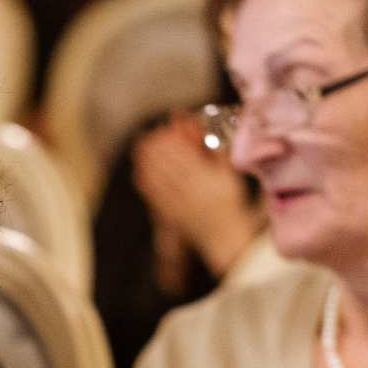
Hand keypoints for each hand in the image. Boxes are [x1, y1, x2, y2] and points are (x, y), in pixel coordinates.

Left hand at [131, 117, 257, 275]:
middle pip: (169, 167)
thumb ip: (215, 153)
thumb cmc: (229, 203)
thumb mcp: (228, 176)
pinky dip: (146, 185)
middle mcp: (193, 191)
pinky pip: (156, 198)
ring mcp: (181, 205)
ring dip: (147, 164)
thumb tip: (202, 132)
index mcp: (209, 180)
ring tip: (138, 151)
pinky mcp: (172, 216)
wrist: (225, 236)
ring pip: (160, 181)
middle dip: (156, 151)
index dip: (172, 143)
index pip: (186, 157)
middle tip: (143, 138)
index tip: (162, 131)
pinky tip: (138, 174)